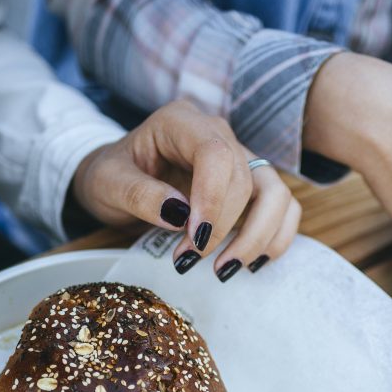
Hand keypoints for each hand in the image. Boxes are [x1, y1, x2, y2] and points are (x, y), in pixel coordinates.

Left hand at [72, 100, 300, 279]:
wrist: (119, 180)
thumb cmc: (112, 176)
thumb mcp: (108, 183)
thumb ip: (138, 194)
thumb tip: (179, 215)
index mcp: (181, 122)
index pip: (215, 154)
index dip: (213, 199)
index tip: (195, 237)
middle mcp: (218, 134)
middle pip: (244, 180)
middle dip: (222, 229)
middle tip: (186, 260)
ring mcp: (240, 157)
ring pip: (275, 194)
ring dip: (257, 237)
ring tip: (225, 270)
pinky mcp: (251, 183)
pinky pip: (283, 207)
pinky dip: (275, 238)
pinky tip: (251, 263)